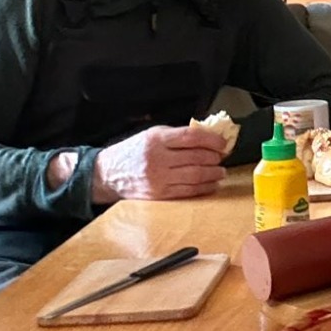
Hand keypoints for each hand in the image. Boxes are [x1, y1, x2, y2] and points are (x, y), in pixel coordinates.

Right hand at [93, 125, 227, 201]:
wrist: (107, 174)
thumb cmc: (132, 151)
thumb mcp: (150, 135)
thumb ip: (176, 136)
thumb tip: (206, 137)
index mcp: (156, 139)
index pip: (191, 137)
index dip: (211, 140)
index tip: (223, 143)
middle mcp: (157, 159)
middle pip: (196, 158)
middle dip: (215, 158)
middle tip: (222, 157)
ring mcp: (158, 179)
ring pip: (195, 176)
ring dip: (213, 174)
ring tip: (221, 171)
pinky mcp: (159, 195)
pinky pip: (188, 192)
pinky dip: (204, 188)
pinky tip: (212, 184)